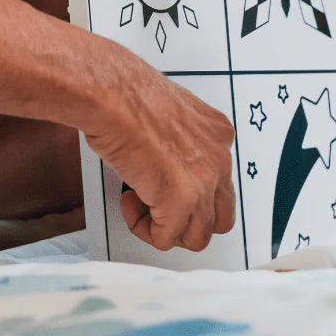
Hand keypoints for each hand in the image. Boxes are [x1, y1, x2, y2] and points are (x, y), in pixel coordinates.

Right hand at [84, 66, 236, 251]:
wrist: (115, 96)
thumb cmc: (130, 97)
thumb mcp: (172, 116)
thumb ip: (180, 142)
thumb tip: (168, 162)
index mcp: (219, 136)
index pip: (220, 183)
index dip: (189, 190)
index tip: (164, 181)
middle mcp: (219, 160)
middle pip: (220, 217)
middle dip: (189, 221)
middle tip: (160, 209)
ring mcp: (204, 183)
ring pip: (197, 236)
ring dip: (167, 229)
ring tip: (142, 204)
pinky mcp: (181, 201)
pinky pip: (166, 238)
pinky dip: (143, 228)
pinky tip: (129, 200)